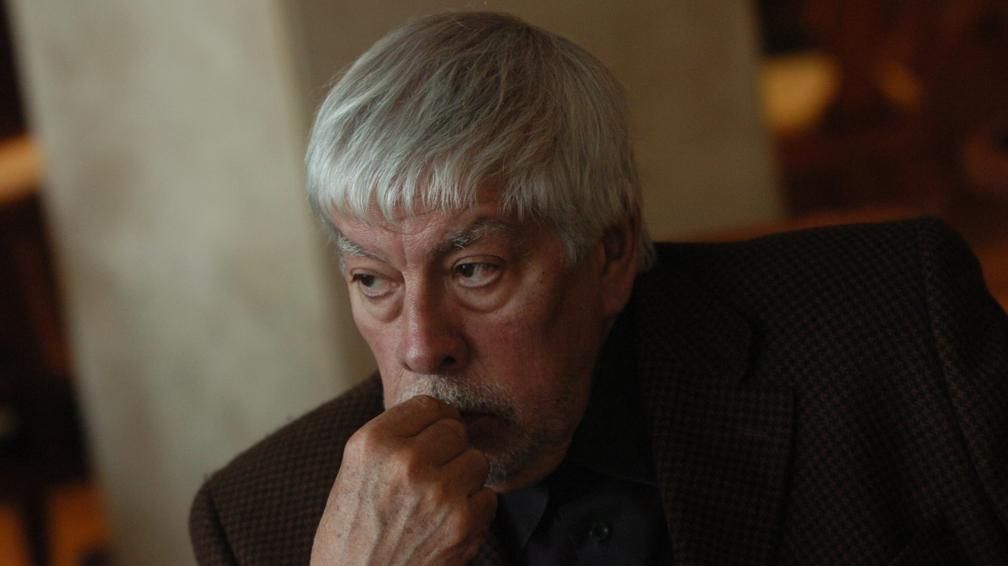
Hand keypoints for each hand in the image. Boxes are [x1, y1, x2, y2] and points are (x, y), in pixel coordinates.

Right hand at [310, 395, 496, 564]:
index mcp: (373, 443)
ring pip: (477, 461)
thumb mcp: (354, 474)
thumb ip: (392, 441)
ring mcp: (437, 491)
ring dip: (464, 480)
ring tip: (438, 501)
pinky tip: (446, 525)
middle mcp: (405, 461)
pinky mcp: (461, 523)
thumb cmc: (351, 537)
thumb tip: (440, 414)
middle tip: (434, 475)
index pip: (429, 405)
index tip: (432, 438)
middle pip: (456, 430)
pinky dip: (474, 511)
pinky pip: (488, 497)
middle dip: (450, 451)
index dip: (435, 422)